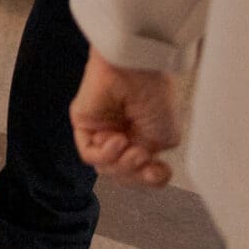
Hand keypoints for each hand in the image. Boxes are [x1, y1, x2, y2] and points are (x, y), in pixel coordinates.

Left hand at [70, 46, 181, 186]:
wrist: (139, 68)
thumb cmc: (156, 93)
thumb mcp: (165, 137)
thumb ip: (151, 161)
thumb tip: (139, 171)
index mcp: (143, 135)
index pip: (142, 171)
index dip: (151, 179)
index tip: (160, 171)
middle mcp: (122, 133)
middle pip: (123, 174)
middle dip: (136, 174)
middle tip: (145, 159)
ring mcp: (102, 129)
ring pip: (106, 168)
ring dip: (123, 165)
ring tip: (134, 150)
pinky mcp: (83, 122)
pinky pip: (89, 154)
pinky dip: (105, 154)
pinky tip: (118, 140)